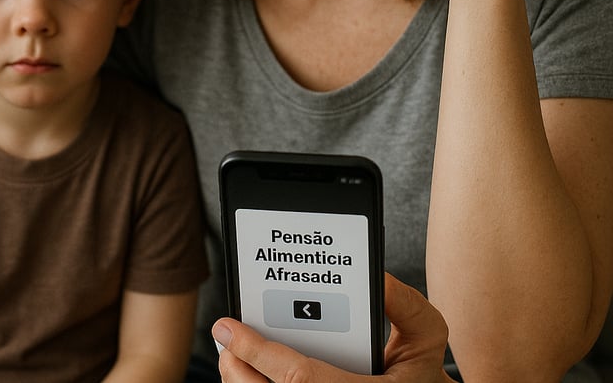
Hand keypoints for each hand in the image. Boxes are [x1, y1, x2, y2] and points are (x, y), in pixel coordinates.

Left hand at [212, 273, 453, 381]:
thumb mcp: (427, 336)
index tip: (226, 328)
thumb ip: (404, 304)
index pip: (298, 378)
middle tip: (224, 340)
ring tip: (233, 354)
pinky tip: (251, 374)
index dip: (256, 352)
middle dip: (237, 368)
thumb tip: (374, 277)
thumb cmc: (424, 376)